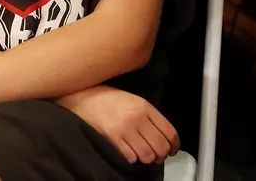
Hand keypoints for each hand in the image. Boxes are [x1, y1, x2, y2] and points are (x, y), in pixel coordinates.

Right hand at [57, 85, 179, 163]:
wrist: (80, 96)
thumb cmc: (104, 98)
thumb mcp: (131, 99)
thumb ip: (148, 115)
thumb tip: (163, 136)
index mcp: (143, 106)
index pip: (169, 131)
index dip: (174, 145)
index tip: (173, 149)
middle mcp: (136, 118)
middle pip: (161, 146)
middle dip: (162, 154)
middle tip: (158, 155)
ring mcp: (124, 129)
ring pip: (148, 155)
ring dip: (148, 158)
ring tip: (143, 154)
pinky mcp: (112, 139)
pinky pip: (131, 158)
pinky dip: (132, 159)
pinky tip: (129, 152)